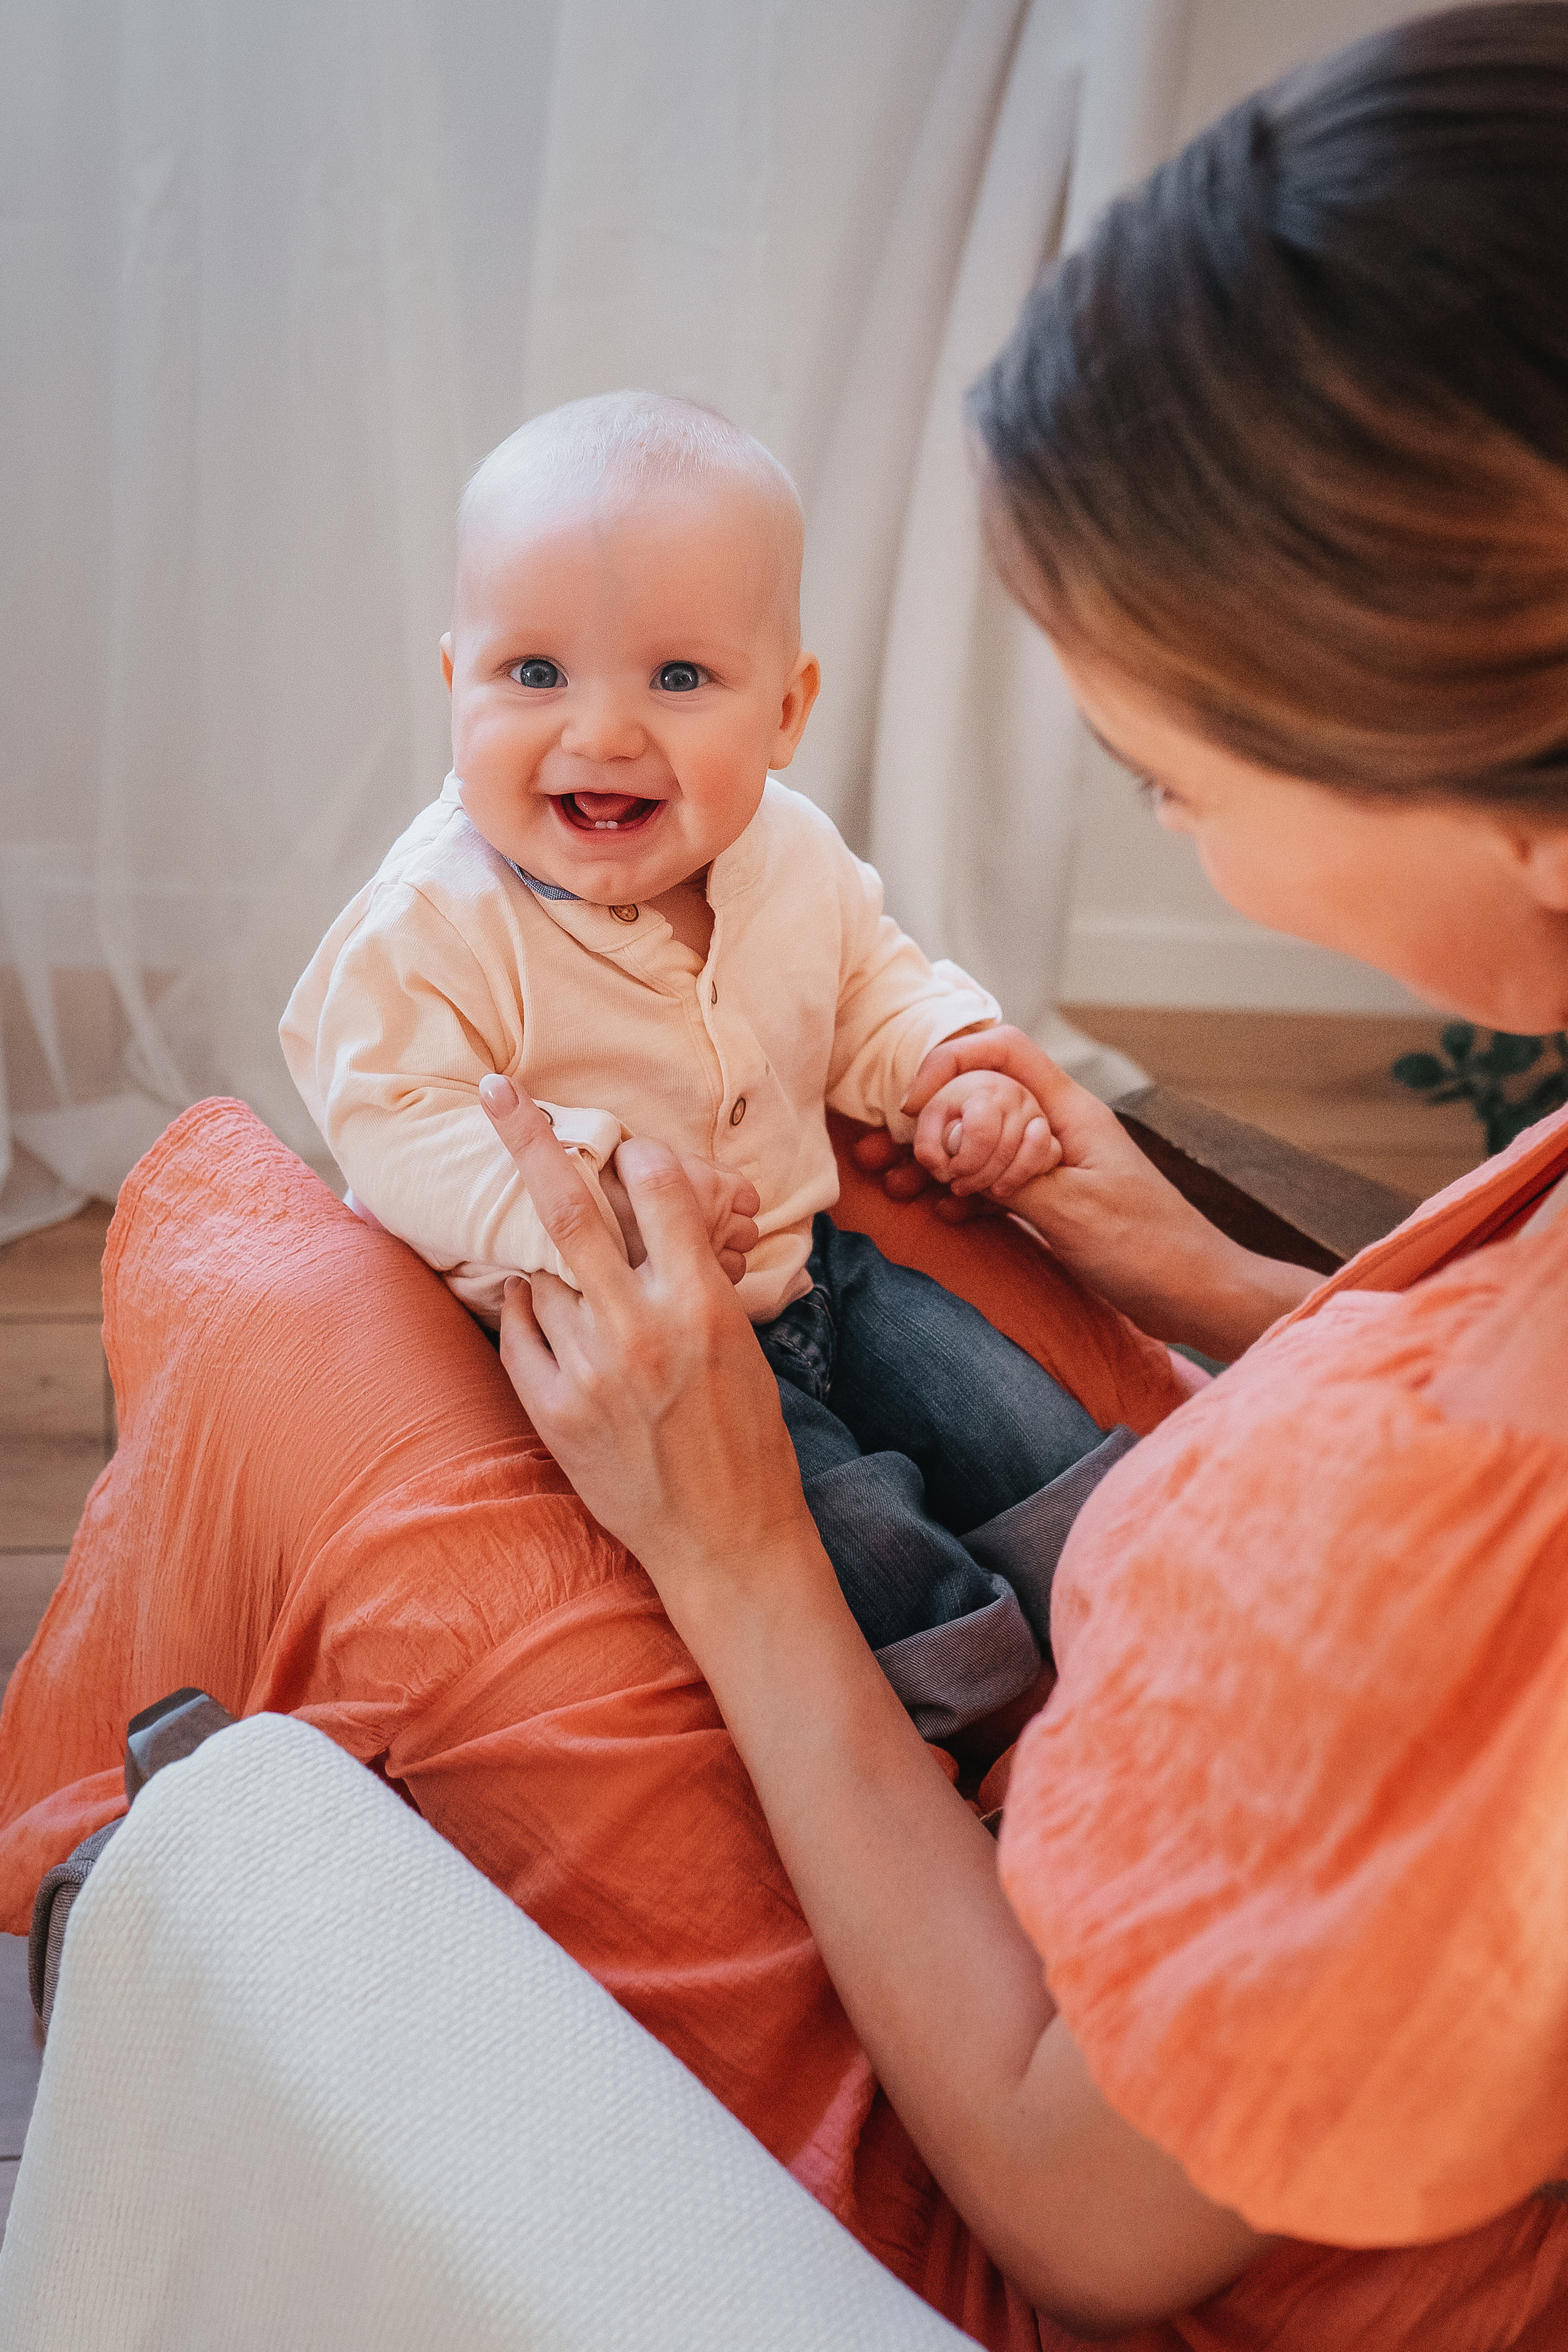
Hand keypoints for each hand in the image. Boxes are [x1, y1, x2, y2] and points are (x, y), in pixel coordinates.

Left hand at [477, 1075, 816, 1593]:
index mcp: (703, 1304)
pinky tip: (531, 1295)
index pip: (657, 1190)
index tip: (624, 1143)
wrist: (726, 1542)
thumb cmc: (746, 1440)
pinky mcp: (552, 1410)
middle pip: (569, 1208)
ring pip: (537, 1270)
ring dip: (530, 1242)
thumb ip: (695, 1283)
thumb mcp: (740, 1346)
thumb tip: (656, 1225)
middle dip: (528, 1138)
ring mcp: (590, 1370)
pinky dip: (522, 1303)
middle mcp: (641, 1328)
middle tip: (494, 1092)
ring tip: (522, 1224)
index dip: (637, 1156)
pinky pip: (519, 1331)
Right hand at [890, 1028, 1318, 1358]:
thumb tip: (958, 1152)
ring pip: (984, 1145)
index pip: (1005, 1051)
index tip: (912, 1103)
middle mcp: (1060, 1128)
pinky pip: (998, 1184)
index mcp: (1071, 1112)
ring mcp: (1057, 1164)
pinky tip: (944, 1214)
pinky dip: (967, 1195)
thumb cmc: (1149, 1247)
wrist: (1194, 1294)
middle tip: (885, 1156)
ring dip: (940, 1163)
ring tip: (897, 1186)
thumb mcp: (1072, 1208)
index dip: (952, 1063)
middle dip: (930, 1122)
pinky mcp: (1056, 1200)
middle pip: (983, 1099)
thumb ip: (1013, 1172)